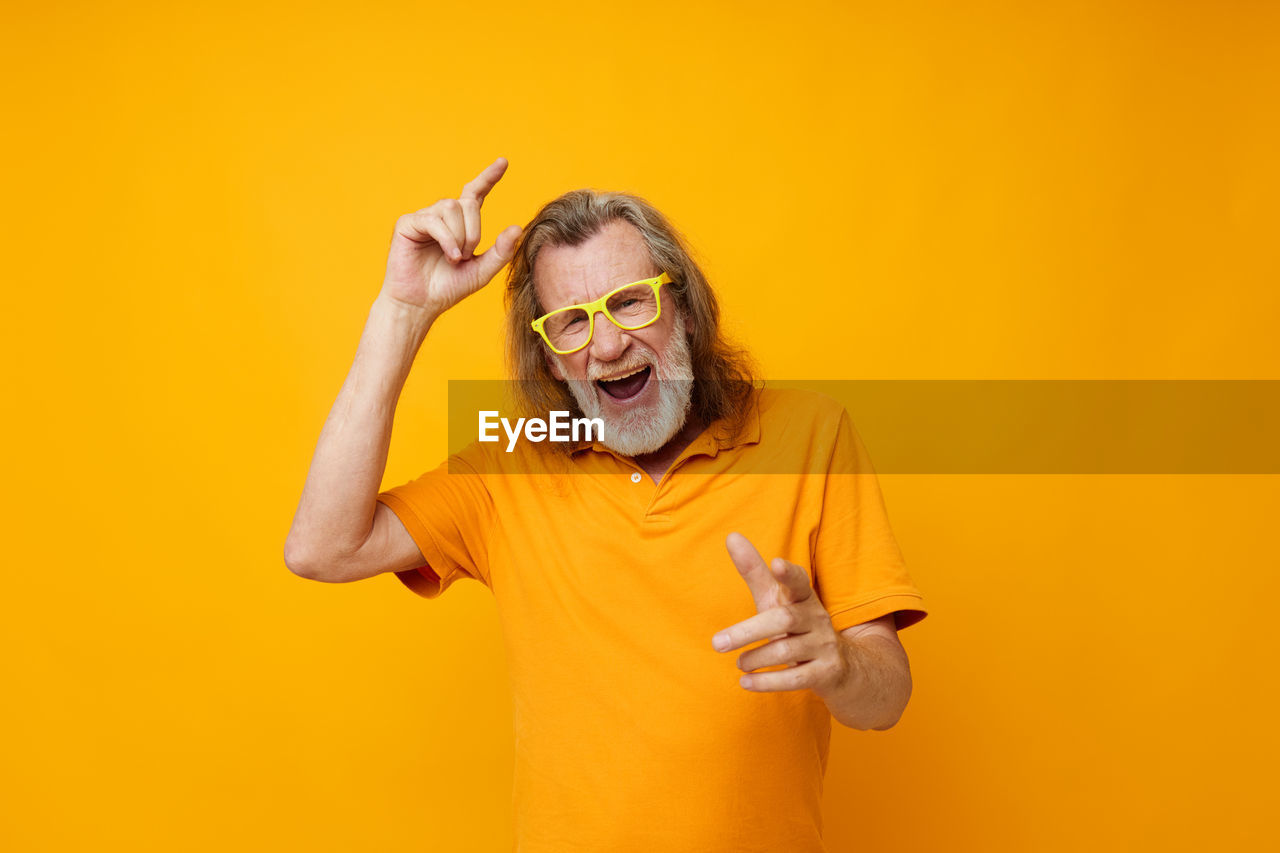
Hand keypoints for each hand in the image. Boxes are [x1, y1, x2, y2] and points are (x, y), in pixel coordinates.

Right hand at [379, 157, 522, 316]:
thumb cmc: (448, 288)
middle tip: (467, 255)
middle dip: (474, 230)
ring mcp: (424, 218)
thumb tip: (517, 228)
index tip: (503, 162)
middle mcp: (442, 216)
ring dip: (460, 235)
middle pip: (467, 202)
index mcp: (460, 224)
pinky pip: (433, 220)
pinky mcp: (407, 224)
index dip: (488, 177)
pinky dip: (447, 239)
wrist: (420, 305)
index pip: (475, 193)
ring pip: (451, 208)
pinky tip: (450, 256)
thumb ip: (500, 252)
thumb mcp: (481, 271)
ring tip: (455, 258)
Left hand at [712, 532, 849, 696]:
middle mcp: (817, 618)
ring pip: (787, 650)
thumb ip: (754, 572)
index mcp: (803, 598)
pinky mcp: (826, 673)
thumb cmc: (797, 626)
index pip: (799, 581)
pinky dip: (768, 682)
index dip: (789, 573)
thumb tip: (731, 536)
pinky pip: (796, 678)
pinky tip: (745, 682)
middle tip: (716, 643)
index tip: (777, 562)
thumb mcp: (776, 599)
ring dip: (757, 658)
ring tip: (738, 663)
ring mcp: (824, 646)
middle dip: (749, 631)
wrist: (844, 667)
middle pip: (784, 619)